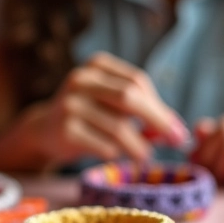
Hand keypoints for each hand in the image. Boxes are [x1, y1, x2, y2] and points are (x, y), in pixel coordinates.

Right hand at [19, 52, 188, 165]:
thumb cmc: (89, 116)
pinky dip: (117, 155)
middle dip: (158, 121)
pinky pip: (104, 146)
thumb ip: (142, 111)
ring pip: (119, 127)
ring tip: (146, 157)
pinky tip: (118, 157)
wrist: (45, 131)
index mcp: (96, 65)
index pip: (136, 81)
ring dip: (140, 146)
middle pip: (129, 97)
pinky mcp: (65, 129)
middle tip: (178, 142)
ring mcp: (70, 103)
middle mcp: (80, 79)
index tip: (177, 129)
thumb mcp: (112, 105)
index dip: (160, 106)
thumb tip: (176, 131)